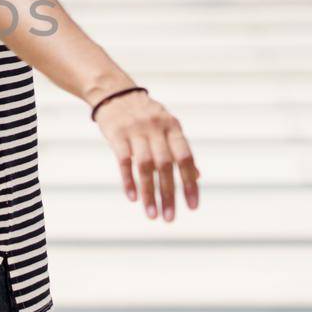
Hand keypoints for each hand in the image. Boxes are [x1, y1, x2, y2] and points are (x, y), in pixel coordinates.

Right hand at [89, 90, 200, 221]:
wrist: (114, 93)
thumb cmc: (145, 114)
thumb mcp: (167, 126)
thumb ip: (180, 150)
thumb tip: (197, 177)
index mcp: (172, 127)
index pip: (185, 158)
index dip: (189, 183)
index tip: (192, 207)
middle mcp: (156, 128)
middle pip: (165, 166)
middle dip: (168, 194)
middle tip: (169, 218)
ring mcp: (135, 131)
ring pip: (145, 167)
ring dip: (149, 193)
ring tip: (152, 214)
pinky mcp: (116, 135)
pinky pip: (124, 161)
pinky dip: (129, 181)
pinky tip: (133, 198)